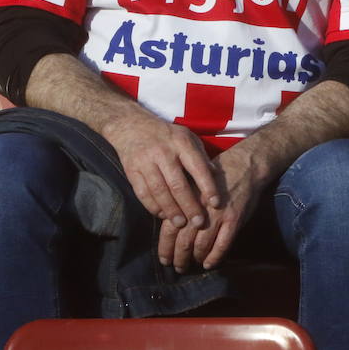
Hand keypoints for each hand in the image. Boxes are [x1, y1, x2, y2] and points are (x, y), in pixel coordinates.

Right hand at [101, 110, 219, 229]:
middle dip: (190, 206)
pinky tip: (163, 214)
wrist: (132, 126)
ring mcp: (146, 161)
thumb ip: (201, 156)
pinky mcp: (131, 170)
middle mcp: (163, 152)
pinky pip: (143, 193)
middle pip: (178, 184)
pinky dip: (153, 207)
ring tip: (181, 223)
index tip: (216, 203)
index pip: (198, 167)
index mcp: (181, 142)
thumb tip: (217, 175)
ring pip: (160, 191)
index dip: (208, 187)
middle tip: (199, 222)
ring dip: (171, 210)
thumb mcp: (187, 138)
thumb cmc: (166, 135)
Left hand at [157, 143, 265, 271]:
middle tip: (177, 267)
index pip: (170, 227)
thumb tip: (169, 224)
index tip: (164, 258)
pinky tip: (209, 264)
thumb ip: (182, 202)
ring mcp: (218, 215)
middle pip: (184, 241)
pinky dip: (215, 257)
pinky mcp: (234, 220)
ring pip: (202, 245)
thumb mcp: (194, 182)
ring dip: (195, 259)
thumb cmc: (216, 175)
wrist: (245, 166)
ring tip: (192, 266)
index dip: (165, 247)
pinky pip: (222, 245)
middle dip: (179, 257)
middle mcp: (199, 208)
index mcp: (186, 198)